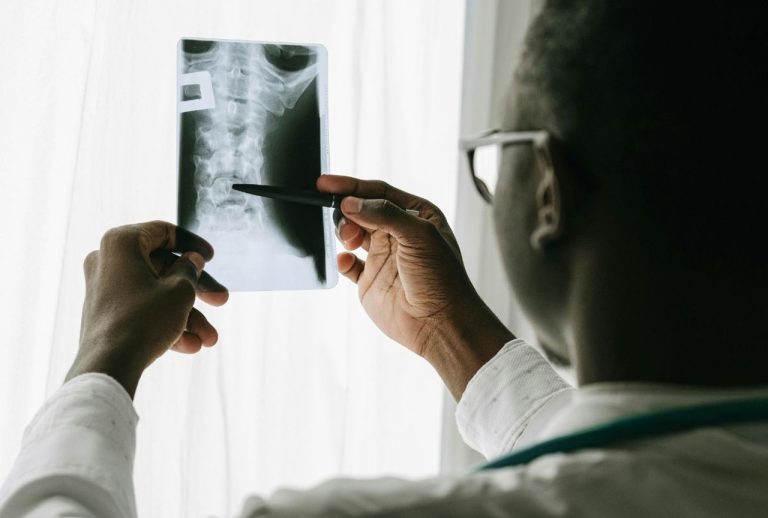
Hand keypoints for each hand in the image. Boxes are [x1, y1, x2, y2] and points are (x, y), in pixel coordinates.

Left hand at [65, 221, 228, 397]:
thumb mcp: (179, 291)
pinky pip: (143, 310)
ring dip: (187, 314)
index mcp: (122, 243)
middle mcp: (108, 261)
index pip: (163, 232)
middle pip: (164, 268)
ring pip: (156, 294)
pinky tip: (191, 345)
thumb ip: (190, 270)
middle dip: (197, 290)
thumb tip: (191, 261)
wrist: (107, 367)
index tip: (211, 257)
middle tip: (222, 300)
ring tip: (210, 338)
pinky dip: (167, 323)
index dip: (192, 243)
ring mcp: (105, 288)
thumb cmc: (143, 321)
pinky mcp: (106, 313)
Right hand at [317, 176, 513, 397]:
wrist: (439, 324)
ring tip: (349, 241)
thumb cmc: (441, 278)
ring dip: (344, 232)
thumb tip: (350, 202)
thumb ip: (384, 214)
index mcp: (416, 216)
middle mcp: (399, 234)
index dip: (351, 186)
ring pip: (352, 234)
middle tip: (344, 221)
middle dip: (347, 210)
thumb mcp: (418, 235)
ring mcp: (383, 257)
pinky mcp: (370, 280)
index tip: (324, 183)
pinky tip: (345, 261)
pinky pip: (348, 264)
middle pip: (362, 210)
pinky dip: (341, 260)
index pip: (379, 193)